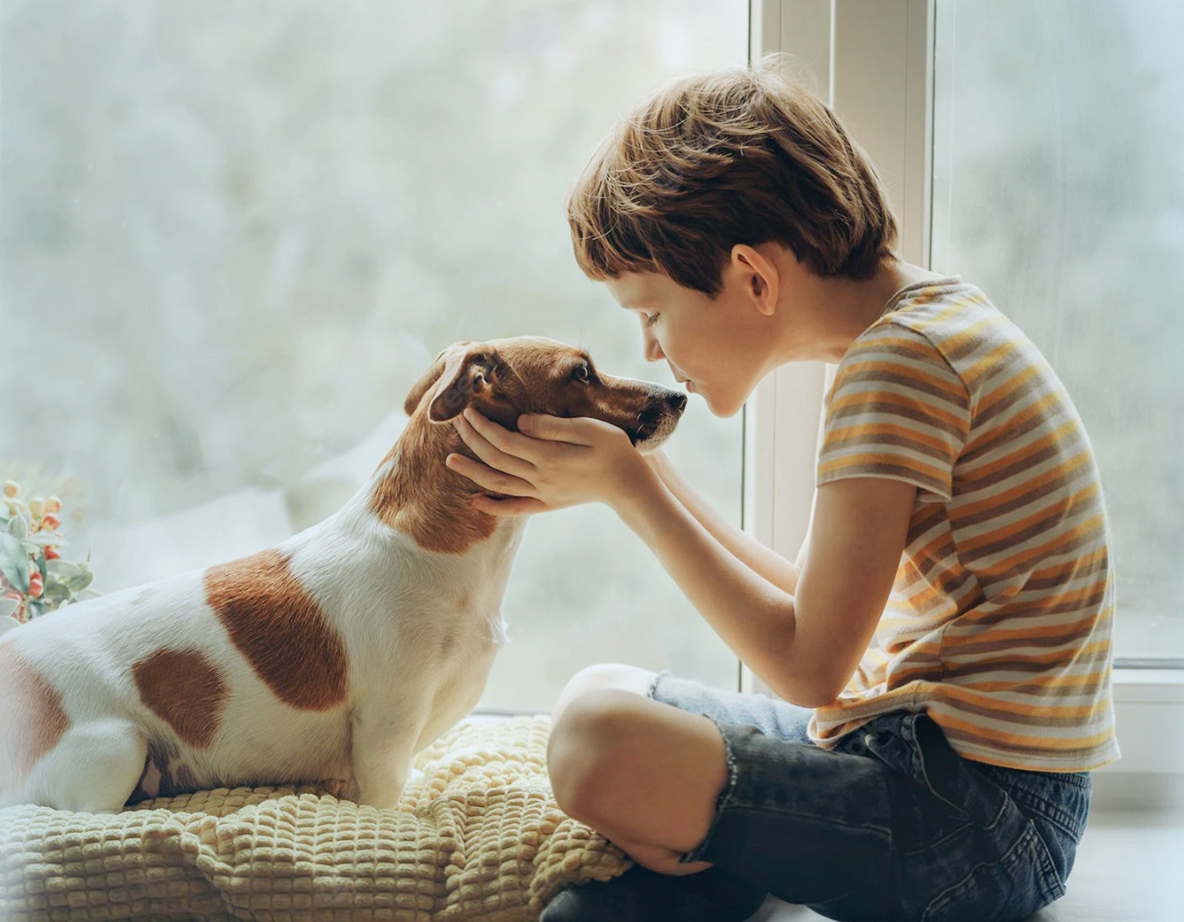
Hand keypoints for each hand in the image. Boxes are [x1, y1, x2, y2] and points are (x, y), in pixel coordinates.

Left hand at [445, 408, 653, 516]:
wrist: (630, 486)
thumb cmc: (614, 450)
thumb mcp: (588, 429)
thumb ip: (552, 427)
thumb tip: (520, 422)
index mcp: (548, 456)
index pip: (504, 439)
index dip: (483, 425)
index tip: (468, 410)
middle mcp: (540, 478)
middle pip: (496, 458)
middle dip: (473, 439)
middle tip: (457, 422)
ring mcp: (542, 494)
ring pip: (498, 484)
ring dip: (472, 471)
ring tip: (449, 461)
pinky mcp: (548, 504)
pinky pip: (515, 508)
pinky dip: (493, 506)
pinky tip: (476, 501)